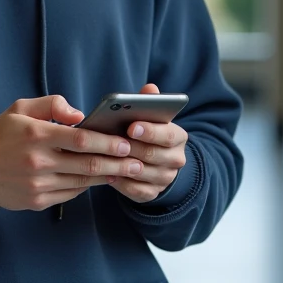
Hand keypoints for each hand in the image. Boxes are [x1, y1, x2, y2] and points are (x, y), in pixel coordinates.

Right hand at [0, 95, 143, 211]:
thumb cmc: (0, 135)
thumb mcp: (20, 109)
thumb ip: (51, 104)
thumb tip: (79, 114)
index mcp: (35, 134)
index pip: (80, 139)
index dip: (106, 142)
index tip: (125, 143)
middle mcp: (38, 161)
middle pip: (86, 163)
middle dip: (117, 163)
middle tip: (137, 162)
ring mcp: (37, 184)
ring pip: (81, 181)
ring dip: (106, 176)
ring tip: (125, 172)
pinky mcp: (36, 201)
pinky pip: (70, 193)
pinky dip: (86, 186)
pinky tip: (98, 179)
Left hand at [110, 83, 188, 203]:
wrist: (158, 163)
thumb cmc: (148, 133)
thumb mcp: (152, 117)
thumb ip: (150, 103)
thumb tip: (149, 89)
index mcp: (178, 137)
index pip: (168, 135)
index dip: (150, 131)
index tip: (131, 126)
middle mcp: (176, 159)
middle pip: (153, 155)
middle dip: (131, 148)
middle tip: (111, 142)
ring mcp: (165, 178)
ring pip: (143, 174)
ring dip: (123, 166)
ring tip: (104, 157)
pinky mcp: (153, 193)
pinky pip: (137, 191)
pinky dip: (122, 184)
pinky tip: (108, 175)